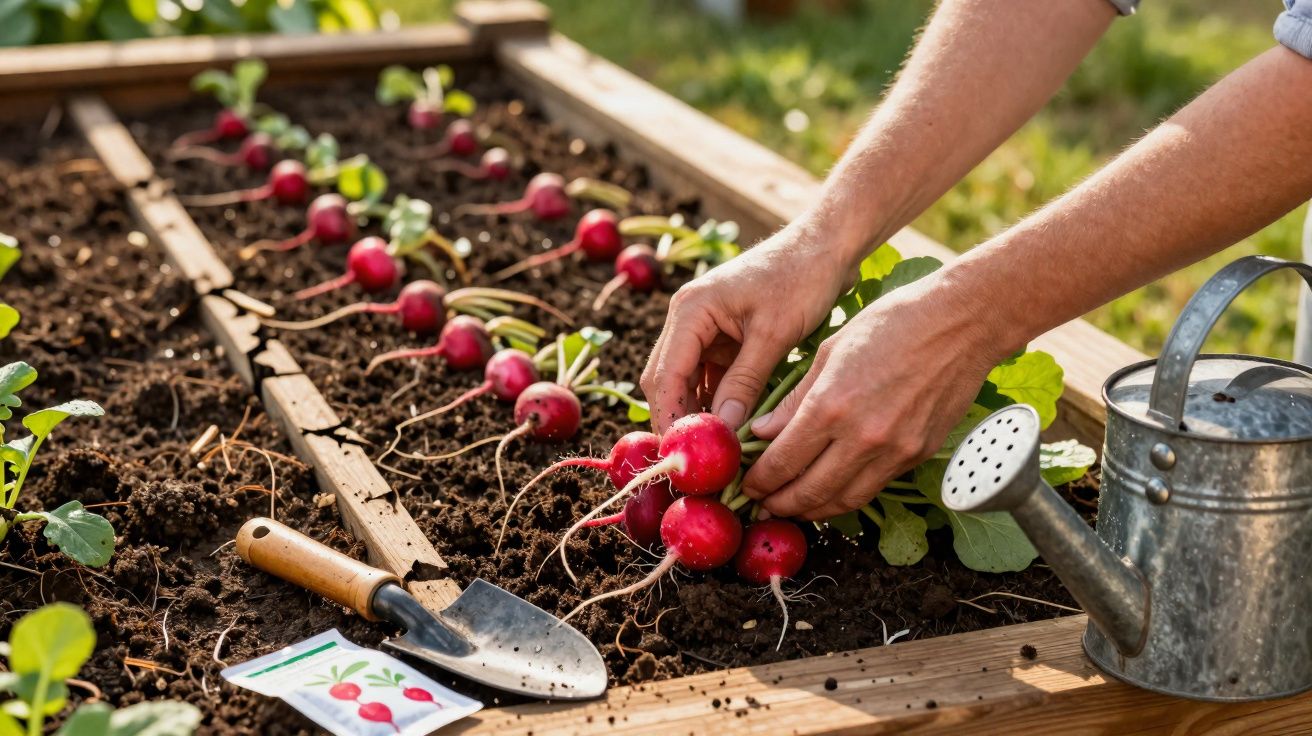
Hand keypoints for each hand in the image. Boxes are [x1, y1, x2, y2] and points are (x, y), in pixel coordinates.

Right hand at [641, 223, 856, 434]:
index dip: (669, 418)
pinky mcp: (722, 338)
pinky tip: (730, 431)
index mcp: (691, 310)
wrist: (824, 245)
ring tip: (714, 453)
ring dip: (697, 415)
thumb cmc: (801, 278)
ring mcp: (703, 328)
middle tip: (696, 461)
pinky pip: (710, 378)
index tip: (682, 454)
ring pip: (686, 383)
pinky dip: (716, 403)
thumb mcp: (774, 334)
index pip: (665, 375)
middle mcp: (687, 319)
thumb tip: (721, 429)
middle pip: (666, 381)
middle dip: (678, 420)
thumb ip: (745, 381)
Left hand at [741, 269, 1005, 519]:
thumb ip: (793, 400)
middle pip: (808, 493)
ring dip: (811, 511)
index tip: (746, 484)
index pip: (782, 462)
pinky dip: (845, 497)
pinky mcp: (916, 455)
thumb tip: (761, 433)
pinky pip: (873, 488)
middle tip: (760, 505)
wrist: (962, 323)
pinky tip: (829, 491)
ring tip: (791, 507)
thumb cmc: (893, 323)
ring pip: (842, 501)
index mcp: (831, 405)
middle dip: (778, 504)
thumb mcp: (829, 352)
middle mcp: (861, 437)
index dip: (759, 481)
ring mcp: (893, 451)